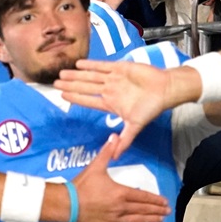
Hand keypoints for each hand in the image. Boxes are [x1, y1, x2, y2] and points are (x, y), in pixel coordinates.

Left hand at [55, 59, 175, 156]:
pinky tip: (78, 64)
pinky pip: (102, 66)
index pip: (88, 101)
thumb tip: (115, 157)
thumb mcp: (135, 126)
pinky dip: (91, 65)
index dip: (75, 98)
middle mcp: (109, 91)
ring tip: (62, 73)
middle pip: (85, 87)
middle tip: (55, 83)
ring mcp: (113, 79)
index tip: (62, 96)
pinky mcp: (120, 68)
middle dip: (70, 85)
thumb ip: (124, 140)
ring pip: (90, 76)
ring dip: (76, 75)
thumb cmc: (151, 108)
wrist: (164, 90)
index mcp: (110, 104)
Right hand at [72, 135, 169, 221]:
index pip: (143, 197)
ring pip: (137, 220)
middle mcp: (120, 208)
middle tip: (167, 211)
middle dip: (157, 210)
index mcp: (120, 193)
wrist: (67, 205)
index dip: (155, 200)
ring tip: (160, 220)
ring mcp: (115, 220)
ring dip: (150, 219)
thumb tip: (114, 137)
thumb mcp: (95, 166)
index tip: (164, 201)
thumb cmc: (81, 186)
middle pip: (143, 210)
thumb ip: (106, 152)